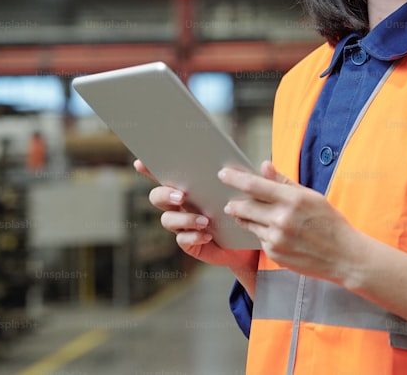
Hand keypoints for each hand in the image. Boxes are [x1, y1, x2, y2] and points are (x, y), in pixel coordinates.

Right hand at [133, 159, 257, 275]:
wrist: (251, 243)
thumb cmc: (246, 210)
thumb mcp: (251, 193)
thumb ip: (255, 179)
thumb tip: (265, 164)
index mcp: (190, 186)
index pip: (166, 173)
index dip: (150, 168)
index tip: (141, 161)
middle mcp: (181, 204)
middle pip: (158, 196)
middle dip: (165, 194)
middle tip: (182, 195)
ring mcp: (183, 225)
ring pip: (168, 219)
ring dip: (183, 218)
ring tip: (204, 220)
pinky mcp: (191, 243)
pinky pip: (182, 239)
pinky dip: (192, 235)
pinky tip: (206, 234)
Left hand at [218, 161, 359, 283]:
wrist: (344, 256)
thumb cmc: (329, 222)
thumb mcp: (310, 196)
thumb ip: (284, 182)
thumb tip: (264, 165)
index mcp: (293, 199)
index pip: (255, 185)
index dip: (235, 178)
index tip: (223, 173)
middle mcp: (282, 219)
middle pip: (245, 207)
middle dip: (234, 203)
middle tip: (230, 202)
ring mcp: (277, 238)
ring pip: (249, 224)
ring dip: (245, 218)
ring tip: (248, 215)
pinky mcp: (274, 254)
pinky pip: (259, 239)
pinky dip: (261, 233)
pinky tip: (273, 232)